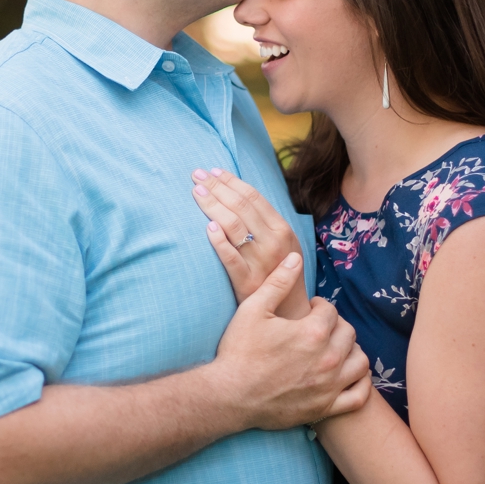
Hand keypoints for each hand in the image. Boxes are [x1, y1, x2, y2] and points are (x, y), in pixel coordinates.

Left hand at [195, 167, 304, 319]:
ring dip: (213, 205)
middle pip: (240, 206)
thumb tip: (237, 194)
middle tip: (197, 175)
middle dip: (217, 187)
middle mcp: (273, 243)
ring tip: (196, 192)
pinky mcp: (246, 282)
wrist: (287, 312)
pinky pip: (229, 258)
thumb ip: (264, 222)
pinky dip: (218, 241)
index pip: (253, 197)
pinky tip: (207, 227)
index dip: (231, 181)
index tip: (212, 171)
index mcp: (282, 229)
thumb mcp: (281, 244)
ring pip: (233, 226)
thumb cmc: (279, 273)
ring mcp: (260, 262)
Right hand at [210, 252, 372, 431]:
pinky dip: (360, 384)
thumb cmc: (238, 352)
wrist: (228, 396)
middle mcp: (328, 359)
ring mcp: (329, 386)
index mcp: (313, 332)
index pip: (331, 311)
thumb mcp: (253, 309)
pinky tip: (348, 375)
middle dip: (335, 326)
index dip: (319, 307)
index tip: (309, 311)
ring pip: (360, 361)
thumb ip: (278, 282)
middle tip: (319, 329)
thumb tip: (296, 258)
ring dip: (351, 351)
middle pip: (348, 333)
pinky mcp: (325, 407)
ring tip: (334, 349)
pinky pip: (359, 395)